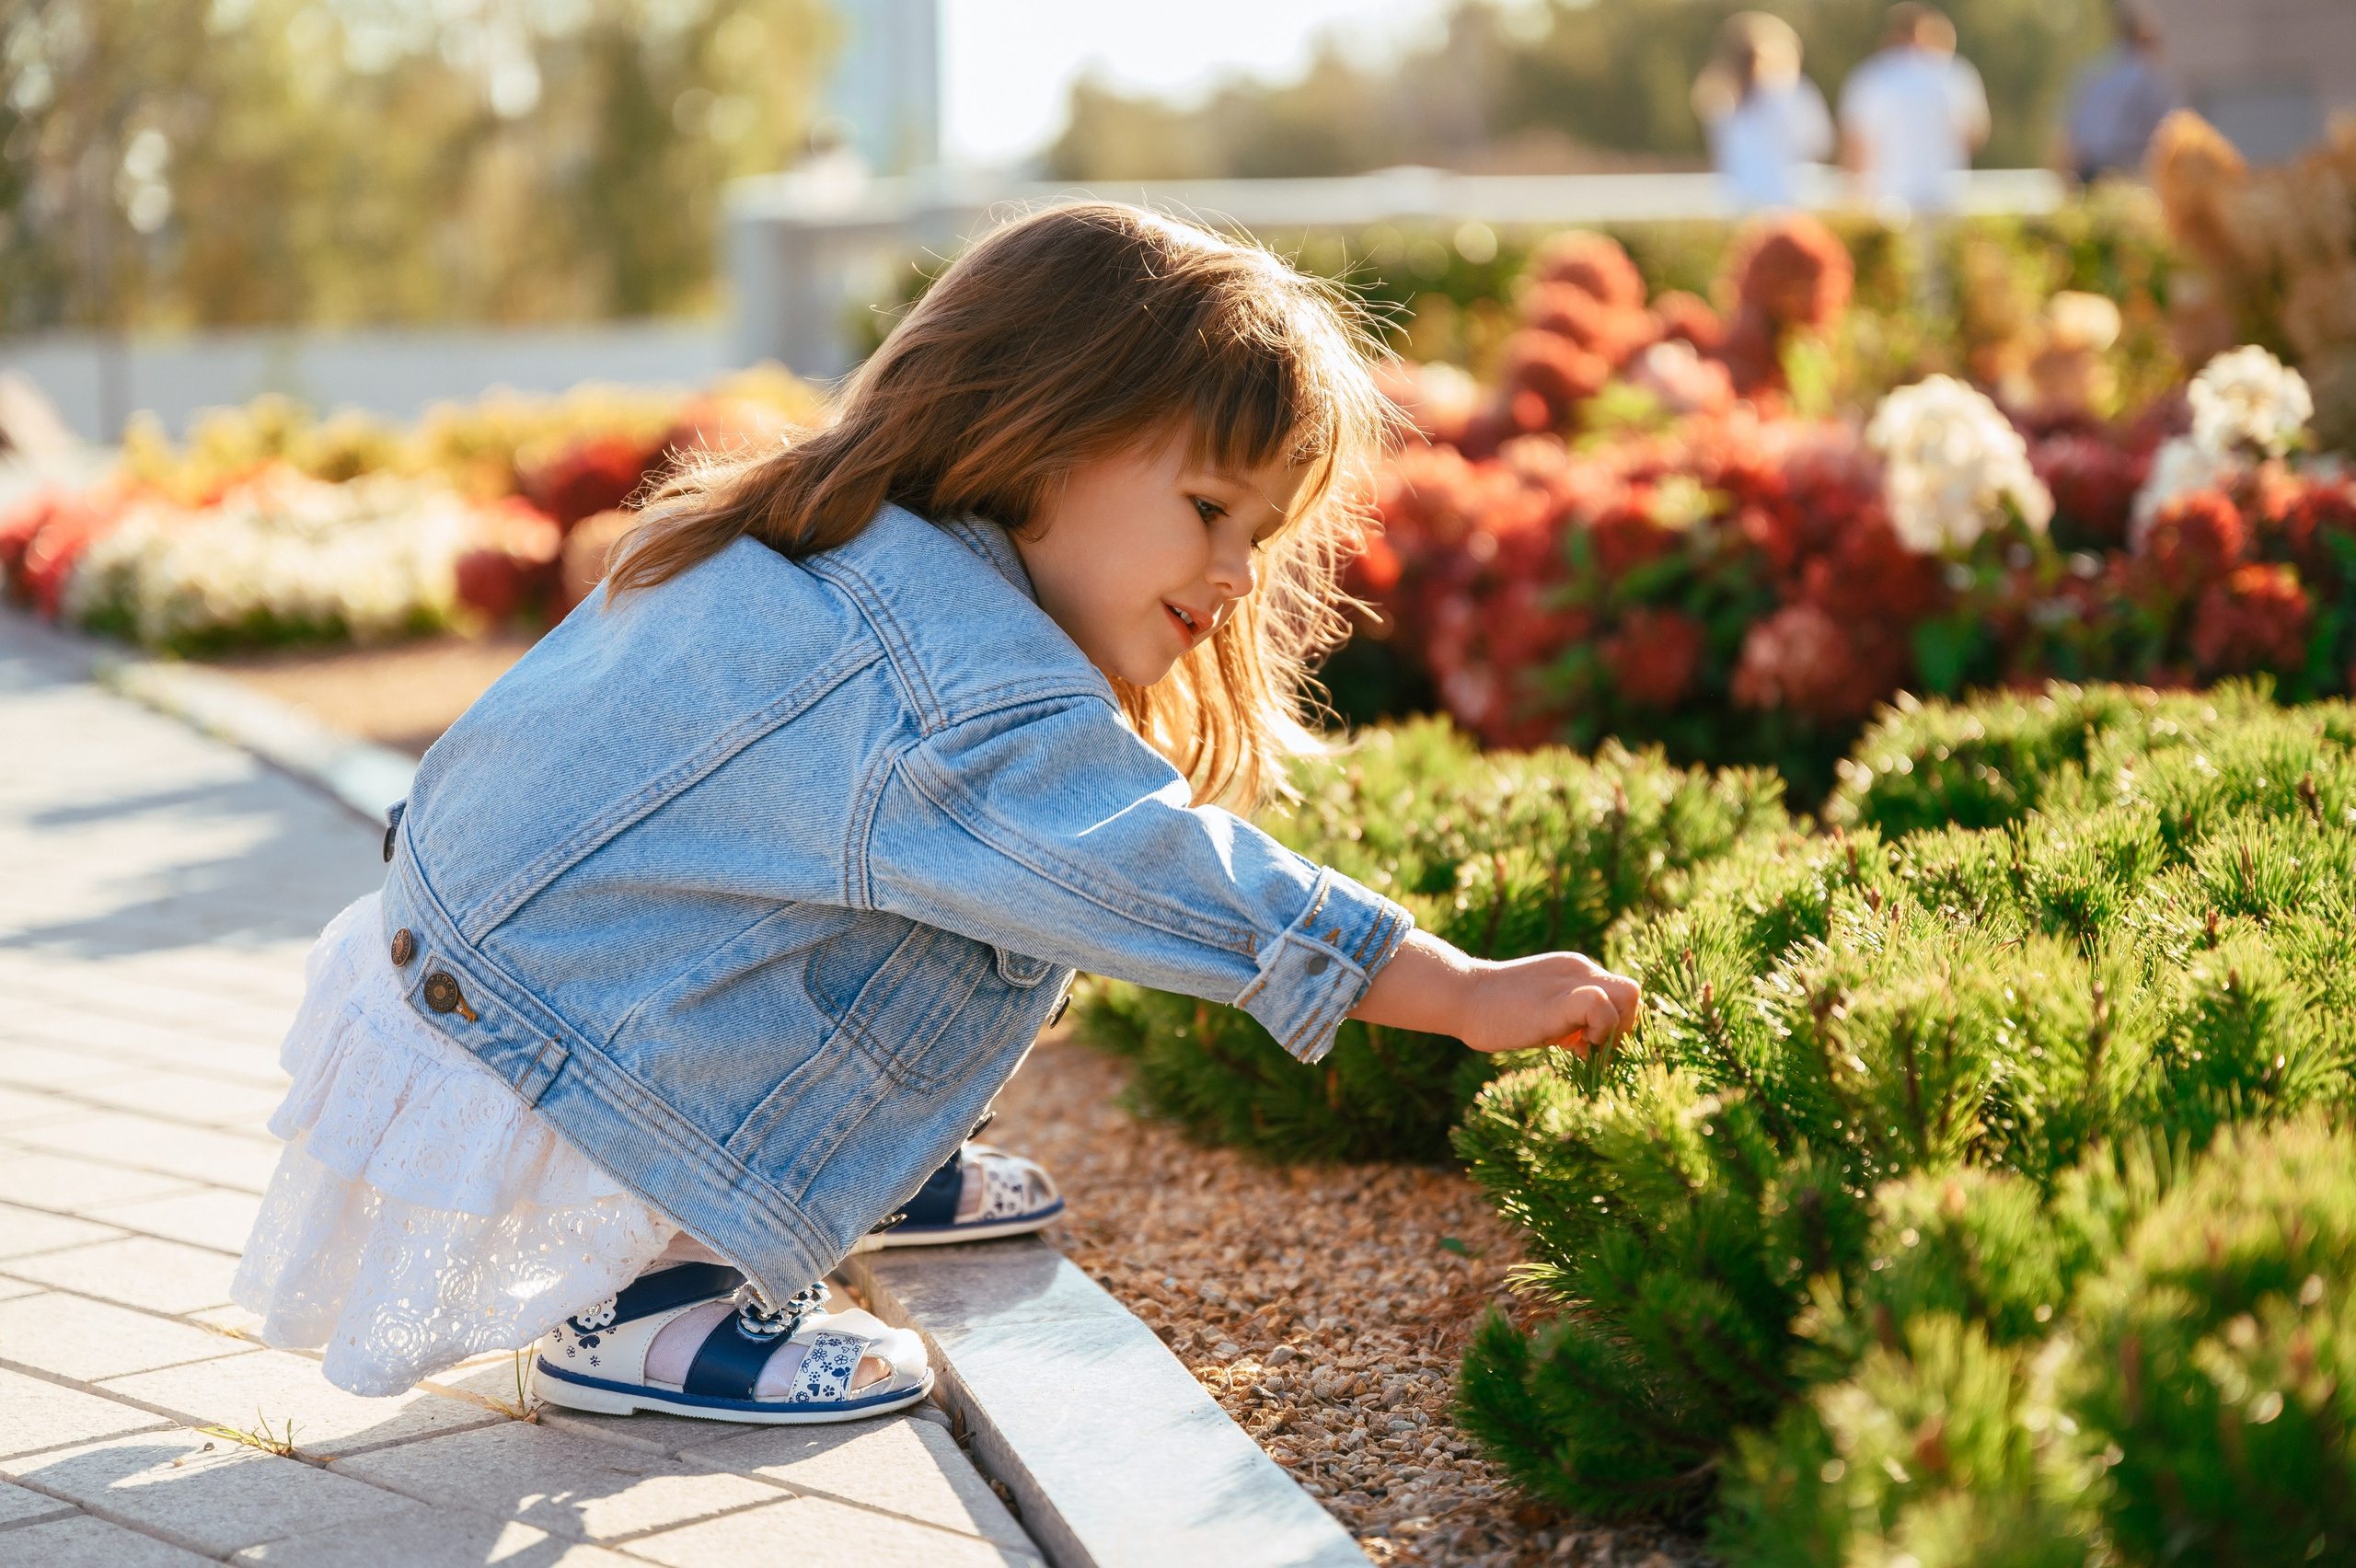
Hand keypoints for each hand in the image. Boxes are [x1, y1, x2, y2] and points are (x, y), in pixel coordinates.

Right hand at [1453, 950, 1641, 1055]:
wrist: (1462, 996)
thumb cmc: (1496, 1012)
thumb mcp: (1545, 1011)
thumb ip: (1571, 1020)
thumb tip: (1595, 1047)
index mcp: (1577, 971)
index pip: (1621, 994)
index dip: (1616, 1024)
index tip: (1590, 1045)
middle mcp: (1580, 969)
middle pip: (1633, 993)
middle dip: (1623, 1028)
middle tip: (1592, 1048)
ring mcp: (1572, 982)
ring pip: (1629, 996)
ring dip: (1615, 1030)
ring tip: (1583, 1047)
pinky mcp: (1559, 1000)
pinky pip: (1602, 1005)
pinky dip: (1601, 1031)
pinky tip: (1575, 1047)